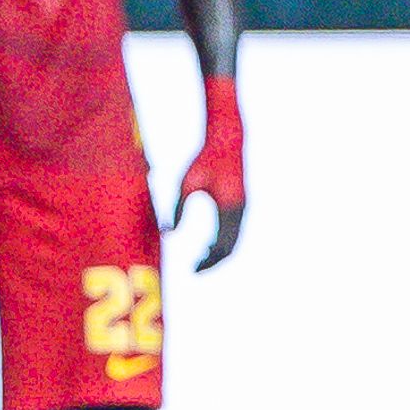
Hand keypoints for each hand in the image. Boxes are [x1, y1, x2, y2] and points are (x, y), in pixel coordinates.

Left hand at [171, 78, 247, 269]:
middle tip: (194, 270)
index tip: (193, 269)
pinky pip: (233, 231)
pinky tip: (209, 245)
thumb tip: (167, 233)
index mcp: (228, 209)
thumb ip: (178, 209)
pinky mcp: (240, 204)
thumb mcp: (186, 184)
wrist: (228, 140)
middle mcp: (239, 211)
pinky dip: (222, 242)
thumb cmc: (206, 159)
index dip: (208, 261)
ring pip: (233, 240)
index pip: (222, 246)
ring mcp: (242, 208)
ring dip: (218, 252)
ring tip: (200, 260)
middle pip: (229, 248)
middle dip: (213, 261)